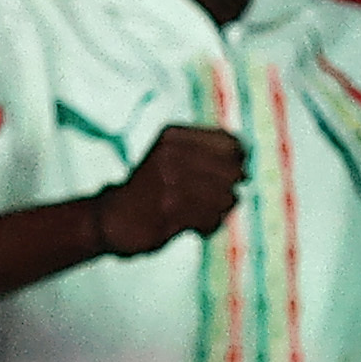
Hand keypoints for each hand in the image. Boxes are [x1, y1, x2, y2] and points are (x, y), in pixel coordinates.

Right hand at [93, 125, 247, 256]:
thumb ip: (205, 149)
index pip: (230, 142)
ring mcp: (171, 184)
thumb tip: (247, 157)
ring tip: (204, 211)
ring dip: (220, 209)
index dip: (240, 158)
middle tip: (220, 195)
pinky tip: (197, 225)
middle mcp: (171, 156)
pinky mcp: (171, 213)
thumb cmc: (149, 187)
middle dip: (232, 186)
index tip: (236, 169)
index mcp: (172, 136)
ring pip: (227, 197)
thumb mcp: (169, 155)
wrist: (113, 216)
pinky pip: (213, 219)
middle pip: (233, 170)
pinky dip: (210, 224)